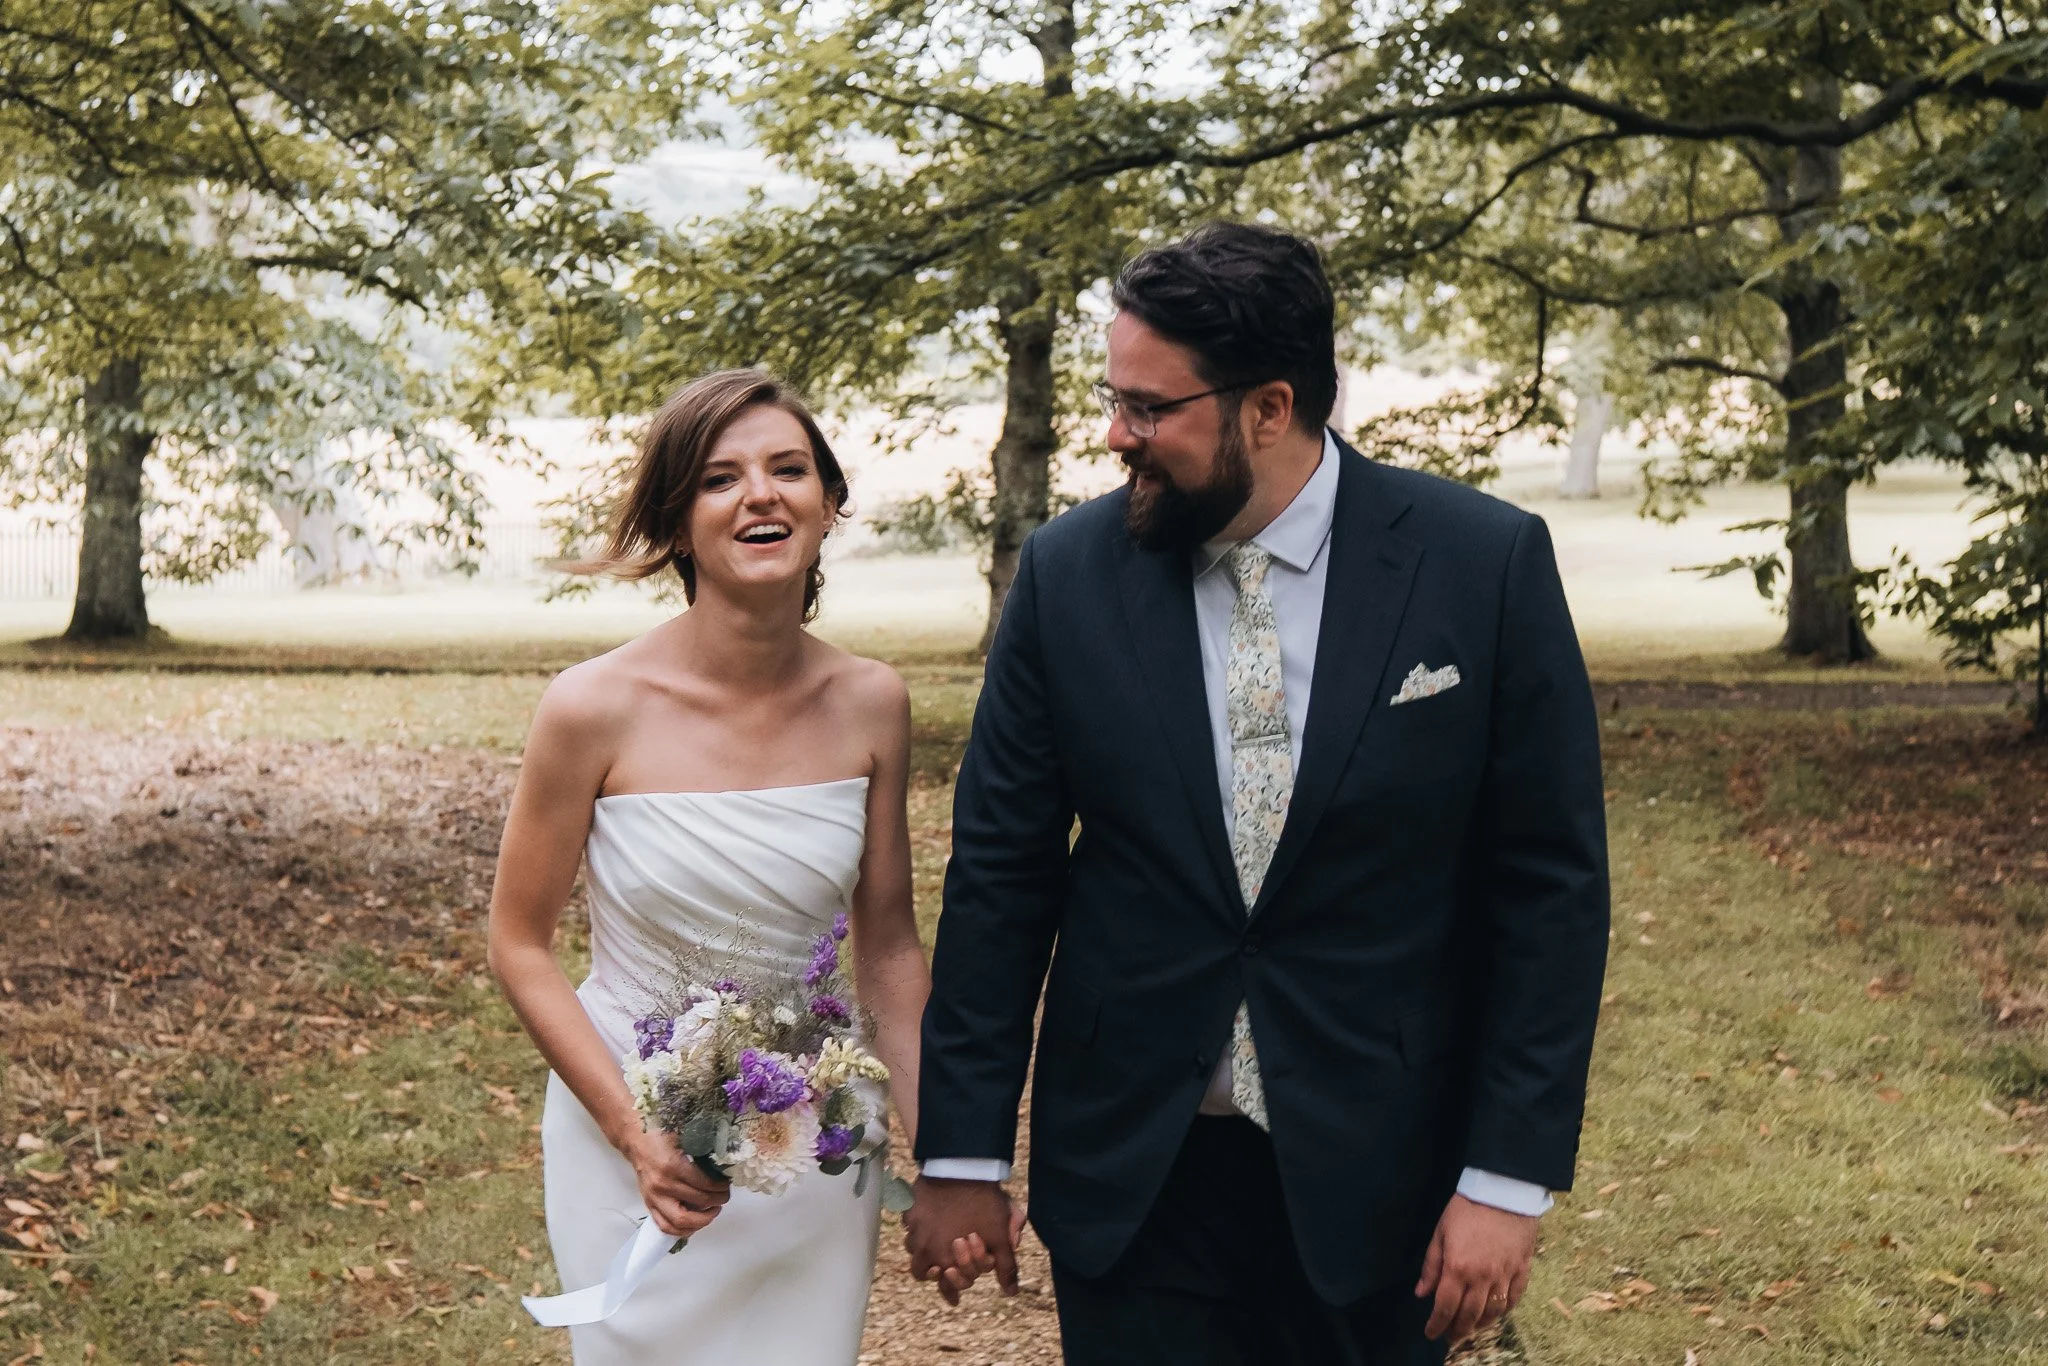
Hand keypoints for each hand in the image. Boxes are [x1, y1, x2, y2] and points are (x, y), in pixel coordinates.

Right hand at [622, 1127, 730, 1238]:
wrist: (636, 1140)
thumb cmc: (661, 1135)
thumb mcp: (686, 1136)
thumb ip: (704, 1150)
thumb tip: (725, 1163)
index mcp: (673, 1166)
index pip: (704, 1184)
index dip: (720, 1186)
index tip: (727, 1184)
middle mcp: (663, 1185)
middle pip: (698, 1202)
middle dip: (717, 1201)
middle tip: (724, 1196)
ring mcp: (654, 1198)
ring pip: (681, 1222)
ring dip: (702, 1220)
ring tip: (713, 1211)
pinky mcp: (649, 1204)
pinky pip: (665, 1226)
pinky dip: (682, 1230)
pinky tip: (696, 1222)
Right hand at [903, 1177, 1017, 1304]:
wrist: (962, 1166)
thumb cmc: (984, 1203)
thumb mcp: (1001, 1236)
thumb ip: (1005, 1266)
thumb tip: (1012, 1291)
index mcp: (945, 1258)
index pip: (943, 1285)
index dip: (949, 1292)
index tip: (954, 1298)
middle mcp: (924, 1246)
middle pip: (919, 1270)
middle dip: (929, 1271)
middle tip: (939, 1267)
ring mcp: (913, 1226)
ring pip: (910, 1245)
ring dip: (920, 1247)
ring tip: (932, 1242)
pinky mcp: (909, 1206)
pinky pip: (907, 1222)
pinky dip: (915, 1224)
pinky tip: (926, 1218)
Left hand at [1414, 1194, 1538, 1344]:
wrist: (1503, 1190)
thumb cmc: (1466, 1207)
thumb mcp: (1440, 1232)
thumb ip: (1431, 1266)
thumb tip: (1422, 1293)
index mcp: (1458, 1268)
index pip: (1445, 1307)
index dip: (1437, 1324)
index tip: (1431, 1333)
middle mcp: (1482, 1278)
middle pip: (1469, 1315)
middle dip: (1457, 1330)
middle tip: (1449, 1336)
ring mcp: (1504, 1276)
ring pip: (1492, 1313)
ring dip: (1479, 1325)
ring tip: (1469, 1328)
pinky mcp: (1522, 1270)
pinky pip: (1514, 1299)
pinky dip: (1503, 1311)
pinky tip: (1495, 1314)